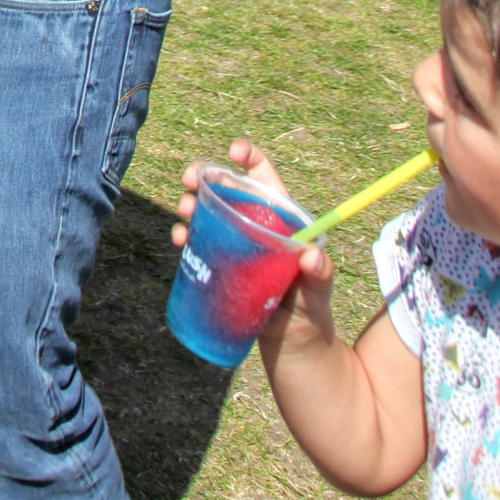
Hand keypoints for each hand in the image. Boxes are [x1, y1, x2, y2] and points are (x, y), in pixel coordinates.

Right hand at [173, 139, 336, 351]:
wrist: (291, 348)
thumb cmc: (311, 313)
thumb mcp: (318, 293)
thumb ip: (319, 274)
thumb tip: (312, 256)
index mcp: (279, 218)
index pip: (263, 177)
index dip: (248, 157)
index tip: (232, 151)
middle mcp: (253, 224)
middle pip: (225, 188)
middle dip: (204, 175)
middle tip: (189, 180)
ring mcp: (233, 244)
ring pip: (207, 211)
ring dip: (189, 203)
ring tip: (183, 213)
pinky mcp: (219, 263)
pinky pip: (197, 241)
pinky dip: (184, 234)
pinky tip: (180, 240)